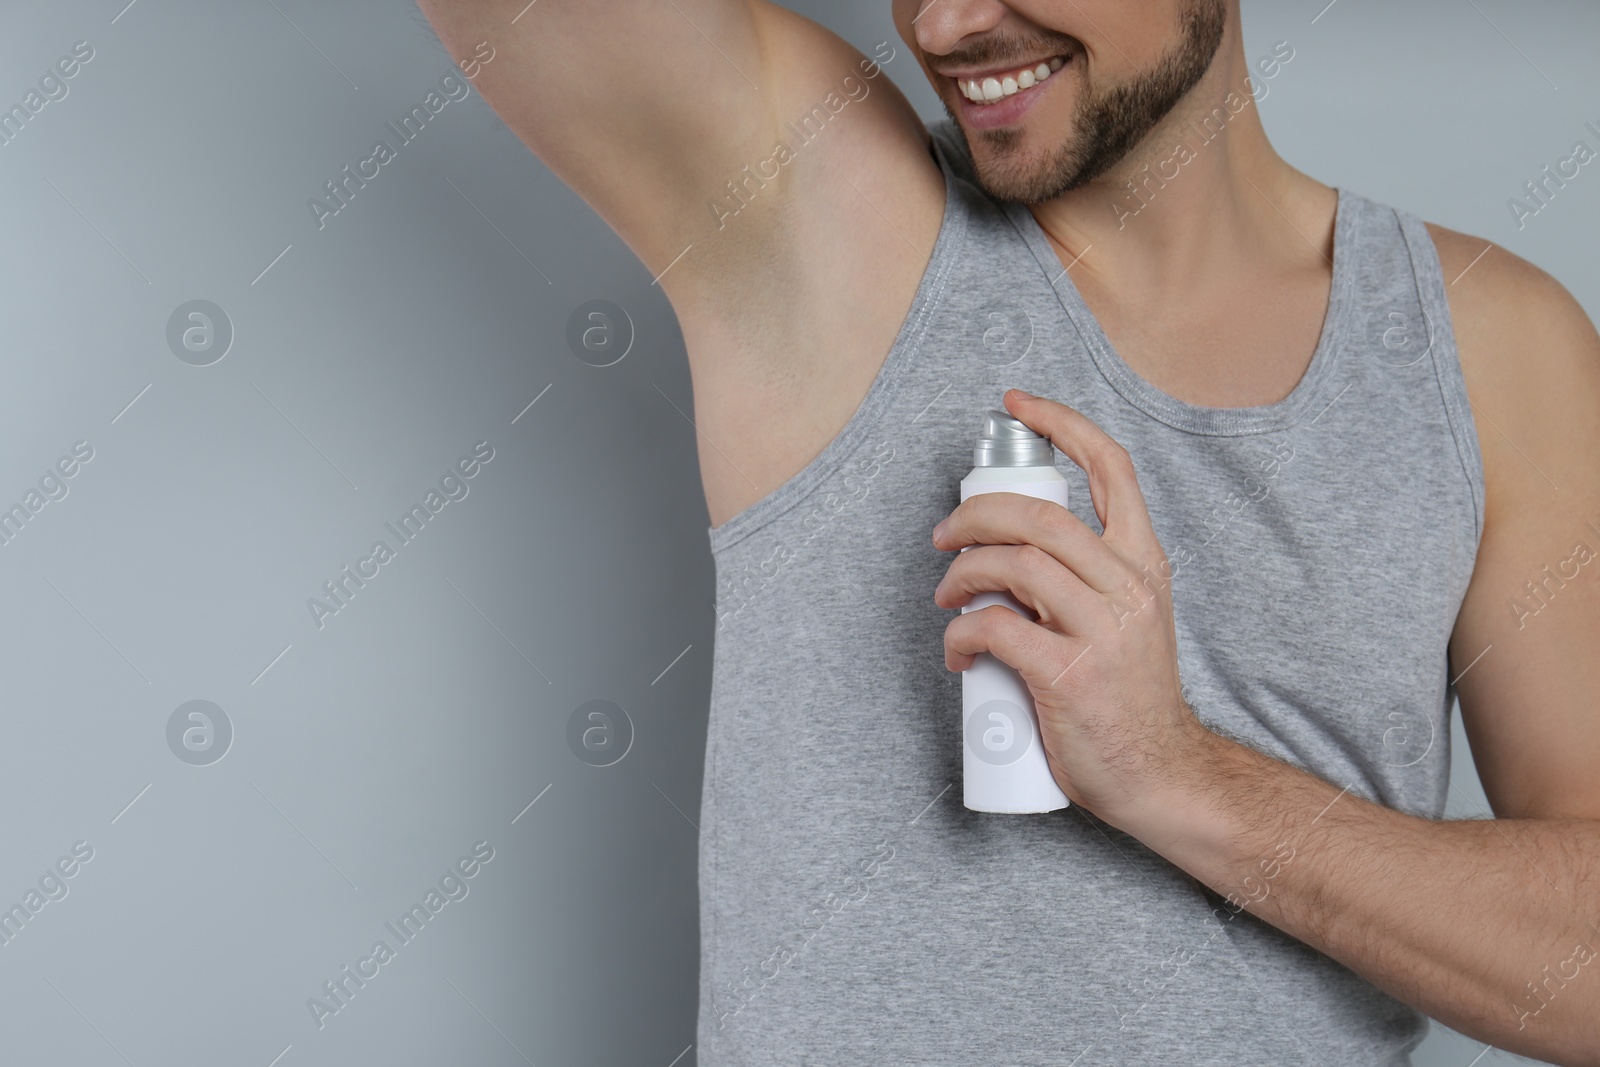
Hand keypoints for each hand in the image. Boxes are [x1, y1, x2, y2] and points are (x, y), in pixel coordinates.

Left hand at [932, 389, 1212, 826]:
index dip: (1063, 423)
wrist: (1161, 774)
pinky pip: (995, 627)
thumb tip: (1007, 549)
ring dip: (961, 574)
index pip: (1113, 468)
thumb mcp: (1128, 617)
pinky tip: (958, 652)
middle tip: (944, 536)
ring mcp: (1103, 630)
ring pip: (1012, 564)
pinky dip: (960, 634)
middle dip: (974, 514)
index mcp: (1146, 563)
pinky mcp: (1070, 675)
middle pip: (1038, 515)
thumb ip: (1085, 575)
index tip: (1019, 404)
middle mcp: (1130, 586)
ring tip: (947, 599)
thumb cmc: (1128, 696)